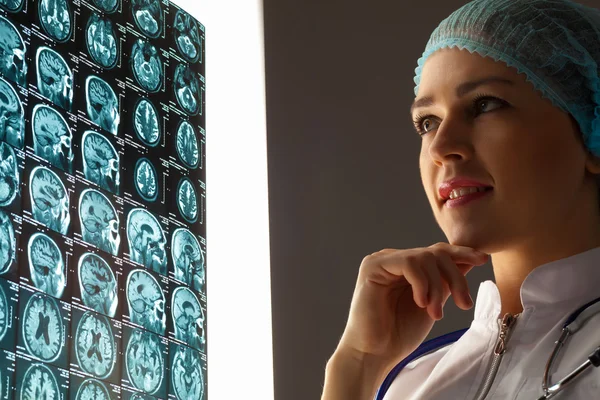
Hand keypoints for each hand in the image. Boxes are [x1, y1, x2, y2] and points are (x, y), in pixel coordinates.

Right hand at [336, 242, 487, 372]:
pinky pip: (408, 263)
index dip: (461, 253)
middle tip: (464, 304)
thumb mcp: (432, 303)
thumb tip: (469, 263)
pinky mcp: (372, 267)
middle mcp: (392, 259)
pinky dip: (421, 283)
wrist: (374, 354)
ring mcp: (381, 261)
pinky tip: (421, 303)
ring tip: (436, 313)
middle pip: (435, 252)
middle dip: (455, 277)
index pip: (437, 251)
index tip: (483, 260)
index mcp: (405, 267)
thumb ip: (445, 283)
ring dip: (438, 286)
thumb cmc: (399, 334)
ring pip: (424, 257)